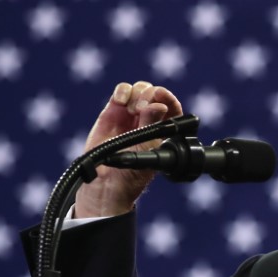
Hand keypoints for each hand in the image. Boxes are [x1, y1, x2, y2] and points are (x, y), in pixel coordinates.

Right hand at [74, 81, 182, 217]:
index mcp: (162, 132)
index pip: (172, 108)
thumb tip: (159, 105)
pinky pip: (121, 93)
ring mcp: (130, 116)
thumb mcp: (144, 151)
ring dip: (137, 94)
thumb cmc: (130, 175)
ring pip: (139, 90)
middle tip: (141, 109)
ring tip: (131, 110)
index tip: (161, 96)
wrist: (105, 185)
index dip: (168, 98)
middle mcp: (148, 121)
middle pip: (154, 94)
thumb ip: (150, 127)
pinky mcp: (113, 113)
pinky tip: (120, 101)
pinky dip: (123, 91)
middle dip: (150, 95)